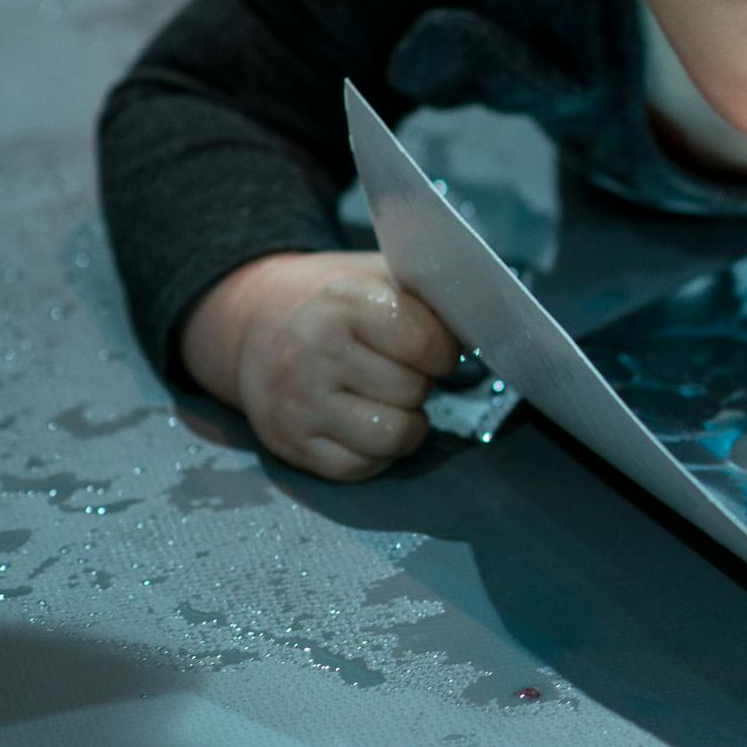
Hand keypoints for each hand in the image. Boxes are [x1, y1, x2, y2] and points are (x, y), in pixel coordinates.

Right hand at [178, 251, 460, 482]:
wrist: (257, 326)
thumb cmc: (339, 305)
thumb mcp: (381, 279)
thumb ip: (431, 299)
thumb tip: (490, 326)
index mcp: (342, 303)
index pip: (423, 342)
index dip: (442, 350)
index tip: (434, 348)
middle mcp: (312, 353)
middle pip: (411, 391)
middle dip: (419, 383)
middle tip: (400, 371)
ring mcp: (297, 403)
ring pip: (391, 436)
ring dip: (405, 423)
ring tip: (388, 399)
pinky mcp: (290, 444)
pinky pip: (362, 466)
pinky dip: (376, 451)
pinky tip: (363, 422)